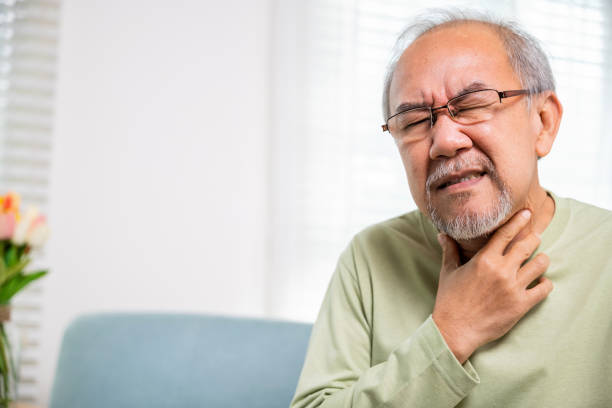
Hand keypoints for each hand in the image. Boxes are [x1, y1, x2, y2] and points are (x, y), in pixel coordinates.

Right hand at [432, 209, 552, 362]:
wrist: (455, 329)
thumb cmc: (450, 300)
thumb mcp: (448, 272)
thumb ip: (450, 251)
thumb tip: (442, 234)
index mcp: (484, 260)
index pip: (506, 234)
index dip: (518, 221)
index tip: (527, 213)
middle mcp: (501, 270)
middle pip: (528, 245)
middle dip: (534, 238)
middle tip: (535, 237)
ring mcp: (513, 288)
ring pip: (540, 264)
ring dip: (542, 260)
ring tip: (539, 259)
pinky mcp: (521, 305)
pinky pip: (544, 289)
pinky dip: (545, 283)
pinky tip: (541, 282)